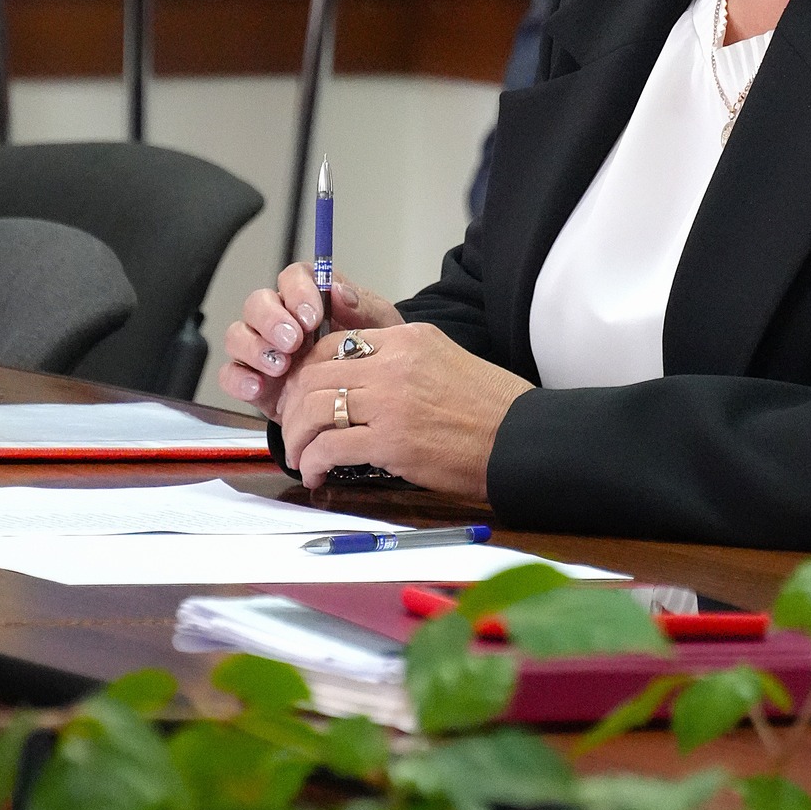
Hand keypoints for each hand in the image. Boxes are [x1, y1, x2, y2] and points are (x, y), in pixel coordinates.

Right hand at [220, 262, 404, 416]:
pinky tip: (258, 386)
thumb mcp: (377, 330)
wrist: (356, 401)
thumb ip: (362, 308)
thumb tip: (340, 292)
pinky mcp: (252, 378)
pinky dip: (239, 379)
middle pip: (258, 303)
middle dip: (272, 320)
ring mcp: (262, 348)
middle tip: (293, 341)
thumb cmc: (365, 355)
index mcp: (309, 298)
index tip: (313, 314)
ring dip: (255, 348)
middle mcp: (280, 318)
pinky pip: (230, 374)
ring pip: (238, 335)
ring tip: (280, 366)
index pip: (292, 278)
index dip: (298, 292)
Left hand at [277, 321, 531, 496]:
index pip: (334, 343)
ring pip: (312, 408)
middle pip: (314, 374)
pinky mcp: (391, 440)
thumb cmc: (489, 406)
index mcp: (408, 338)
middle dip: (292, 404)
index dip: (306, 371)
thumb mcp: (445, 359)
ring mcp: (391, 400)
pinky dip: (312, 461)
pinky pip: (329, 446)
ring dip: (296, 435)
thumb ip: (402, 361)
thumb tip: (362, 381)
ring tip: (300, 454)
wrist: (520, 438)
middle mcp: (394, 362)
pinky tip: (316, 472)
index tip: (301, 394)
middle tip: (291, 427)